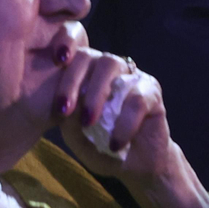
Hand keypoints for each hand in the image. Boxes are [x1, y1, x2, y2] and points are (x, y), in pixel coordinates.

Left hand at [53, 46, 208, 207]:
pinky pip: (136, 98)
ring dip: (96, 95)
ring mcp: (131, 75)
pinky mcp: (151, 91)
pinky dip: (123, 122)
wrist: (133, 167)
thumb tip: (65, 103)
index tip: (56, 59)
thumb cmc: (99, 145)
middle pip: (89, 56)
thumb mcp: (75, 134)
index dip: (65, 42)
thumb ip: (68, 118)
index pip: (73, 45)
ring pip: (112, 66)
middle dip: (72, 81)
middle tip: (64, 109)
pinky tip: (115, 143)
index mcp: (85, 70)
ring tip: (88, 124)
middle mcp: (108, 67)